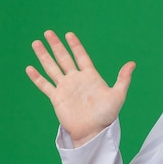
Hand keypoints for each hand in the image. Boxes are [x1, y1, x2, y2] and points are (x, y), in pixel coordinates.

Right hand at [26, 30, 135, 147]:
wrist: (94, 131)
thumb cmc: (107, 114)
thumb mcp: (118, 94)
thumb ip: (123, 79)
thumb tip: (132, 63)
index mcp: (91, 76)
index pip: (81, 57)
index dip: (75, 45)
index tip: (69, 34)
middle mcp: (77, 79)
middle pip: (64, 58)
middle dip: (56, 45)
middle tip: (48, 32)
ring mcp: (65, 88)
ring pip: (52, 68)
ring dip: (44, 56)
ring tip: (36, 43)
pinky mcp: (57, 98)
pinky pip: (44, 85)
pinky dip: (37, 77)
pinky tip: (30, 68)